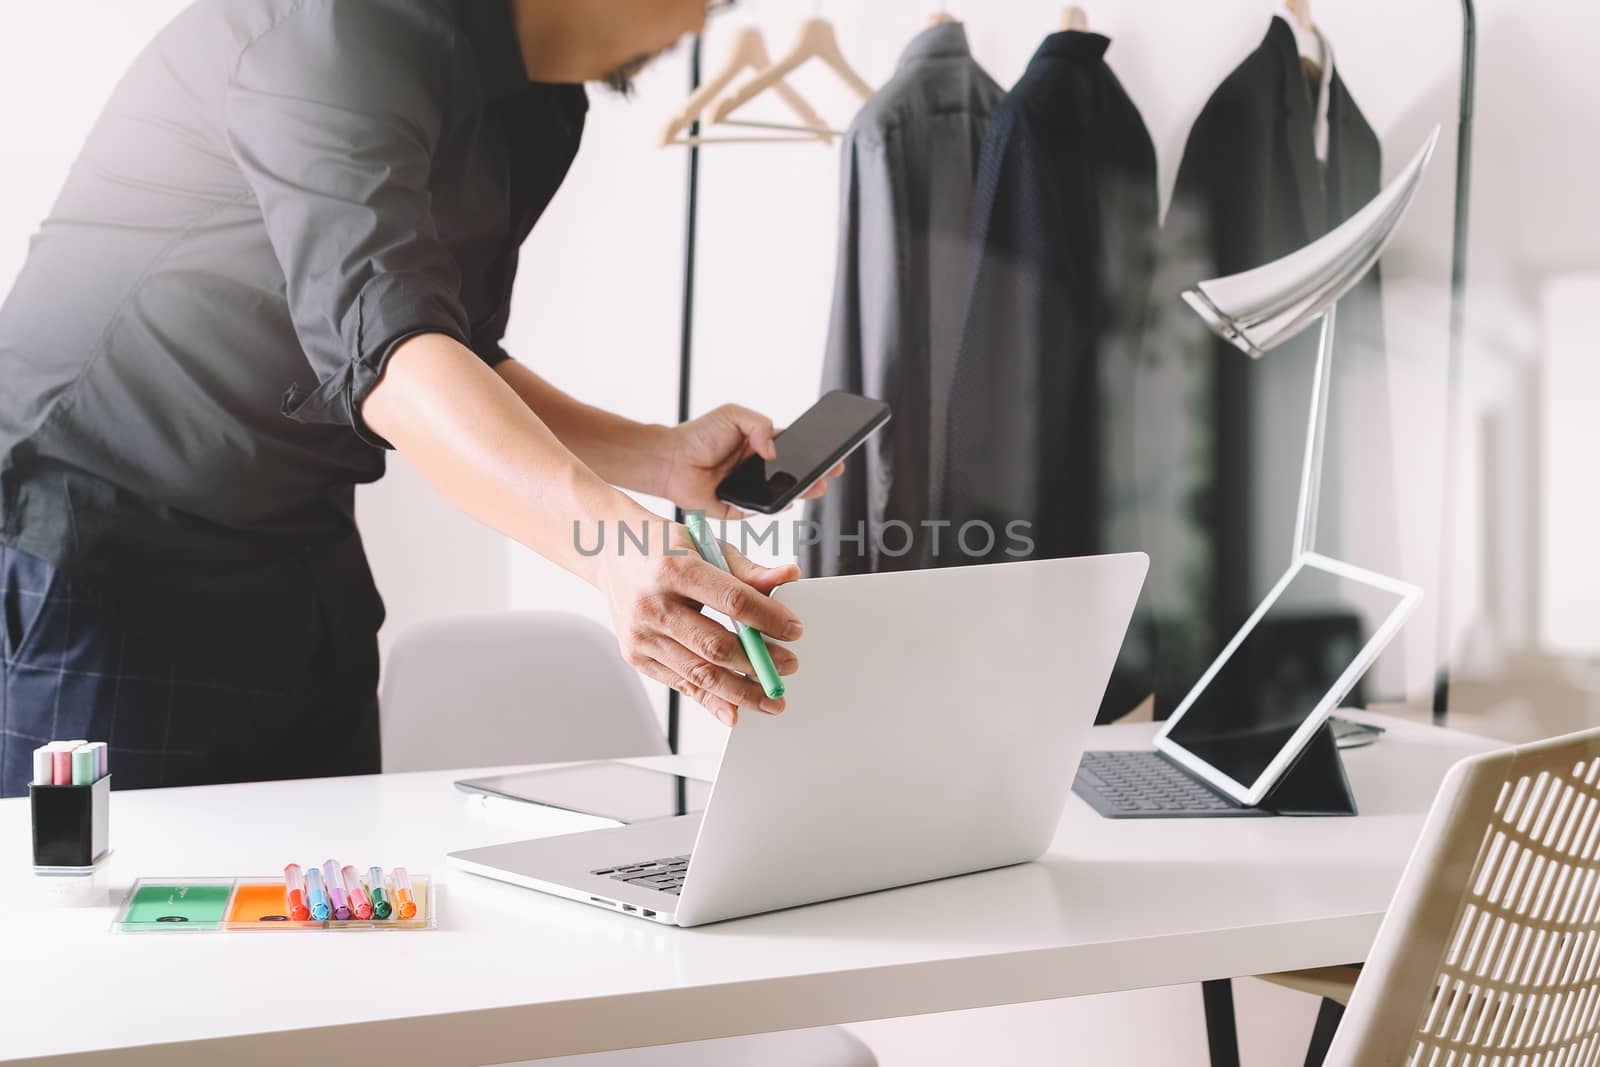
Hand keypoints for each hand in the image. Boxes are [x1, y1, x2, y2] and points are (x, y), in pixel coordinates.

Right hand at [602, 521, 802, 726]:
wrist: (611, 553)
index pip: (733, 600)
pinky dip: (711, 700)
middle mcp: (653, 605)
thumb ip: (749, 569)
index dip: (768, 618)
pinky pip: (681, 684)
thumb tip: (789, 576)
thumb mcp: (707, 546)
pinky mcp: (636, 656)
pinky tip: (736, 710)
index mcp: (674, 569)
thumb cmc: (664, 548)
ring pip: (700, 672)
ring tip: (771, 699)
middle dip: (759, 661)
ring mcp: (641, 635)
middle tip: (789, 667)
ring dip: (741, 690)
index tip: (794, 630)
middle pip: (715, 645)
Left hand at [661, 403, 844, 517]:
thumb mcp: (733, 416)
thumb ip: (759, 425)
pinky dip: (772, 506)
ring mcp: (752, 490)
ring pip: (783, 495)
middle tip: (831, 473)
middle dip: (816, 475)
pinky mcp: (740, 509)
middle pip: (795, 474)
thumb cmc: (699, 435)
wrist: (671, 461)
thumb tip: (774, 450)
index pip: (795, 450)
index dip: (815, 452)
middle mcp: (759, 469)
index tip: (833, 452)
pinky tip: (783, 499)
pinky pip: (761, 510)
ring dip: (799, 492)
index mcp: (762, 445)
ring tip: (814, 486)